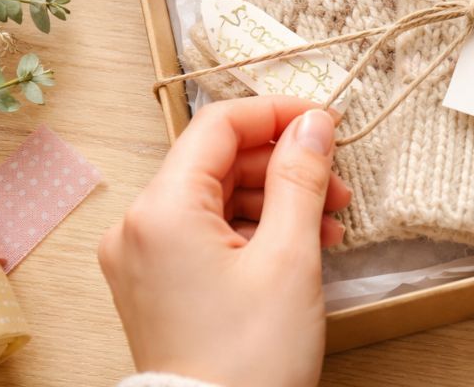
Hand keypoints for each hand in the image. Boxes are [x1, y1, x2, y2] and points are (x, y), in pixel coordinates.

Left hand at [98, 96, 348, 386]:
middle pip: (216, 163)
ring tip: (326, 225)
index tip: (322, 121)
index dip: (275, 114)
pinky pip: (202, 234)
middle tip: (335, 185)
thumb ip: (300, 177)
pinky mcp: (152, 284)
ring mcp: (140, 258)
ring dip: (273, 201)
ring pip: (213, 199)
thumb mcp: (289, 257)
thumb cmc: (249, 359)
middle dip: (282, 167)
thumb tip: (312, 122)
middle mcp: (137, 226)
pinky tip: (293, 247)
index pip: (218, 126)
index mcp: (161, 210)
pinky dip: (248, 231)